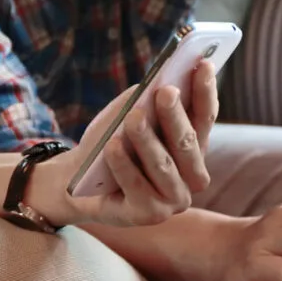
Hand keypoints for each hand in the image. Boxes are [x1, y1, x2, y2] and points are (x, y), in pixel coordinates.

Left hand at [56, 59, 218, 225]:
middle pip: (187, 143)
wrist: (76, 182)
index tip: (203, 64)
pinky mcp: (148, 215)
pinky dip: (123, 165)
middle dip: (176, 116)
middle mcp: (191, 178)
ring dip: (147, 140)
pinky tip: (112, 147)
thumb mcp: (131, 115)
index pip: (205, 118)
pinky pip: (136, 186)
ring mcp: (172, 200)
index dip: (205, 92)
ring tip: (133, 118)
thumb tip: (164, 80)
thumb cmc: (110, 143)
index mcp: (194, 150)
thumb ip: (149, 100)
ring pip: (164, 165)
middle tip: (166, 91)